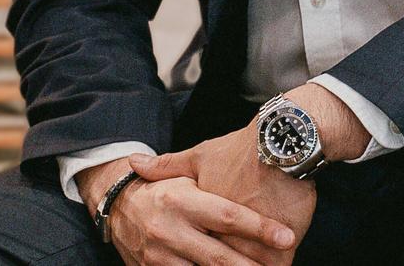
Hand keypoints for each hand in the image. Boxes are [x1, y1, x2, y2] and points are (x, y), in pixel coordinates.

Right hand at [79, 157, 299, 265]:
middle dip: (251, 265)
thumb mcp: (184, 173)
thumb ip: (212, 173)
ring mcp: (160, 256)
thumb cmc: (164, 188)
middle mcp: (169, 230)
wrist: (117, 206)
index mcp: (181, 200)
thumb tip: (255, 149)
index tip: (286, 237)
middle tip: (279, 264)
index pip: (226, 216)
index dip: (258, 228)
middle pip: (218, 256)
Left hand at [130, 125, 314, 265]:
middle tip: (218, 262)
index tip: (181, 257)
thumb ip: (167, 167)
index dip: (185, 258)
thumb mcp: (200, 156)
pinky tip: (271, 265)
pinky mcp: (283, 246)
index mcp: (199, 216)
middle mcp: (224, 235)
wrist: (284, 142)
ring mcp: (254, 244)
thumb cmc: (241, 150)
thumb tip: (133, 162)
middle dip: (220, 265)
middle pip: (218, 263)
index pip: (190, 249)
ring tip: (249, 265)